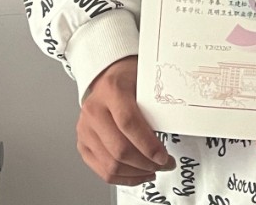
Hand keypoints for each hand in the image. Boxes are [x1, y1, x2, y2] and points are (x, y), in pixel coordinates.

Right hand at [77, 55, 174, 185]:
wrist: (108, 77)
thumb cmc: (129, 79)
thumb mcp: (145, 83)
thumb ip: (155, 104)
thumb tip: (173, 129)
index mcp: (111, 90)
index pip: (128, 123)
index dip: (148, 144)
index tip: (163, 155)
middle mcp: (94, 110)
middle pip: (119, 149)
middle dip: (145, 163)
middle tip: (164, 164)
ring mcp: (85, 129)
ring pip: (111, 165)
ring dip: (136, 173)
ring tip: (153, 169)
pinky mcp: (83, 144)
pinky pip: (102, 171)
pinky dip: (123, 178)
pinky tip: (138, 174)